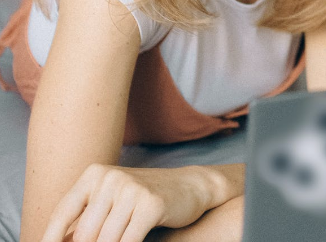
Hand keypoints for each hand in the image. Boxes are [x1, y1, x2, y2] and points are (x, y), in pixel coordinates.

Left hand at [42, 164, 214, 241]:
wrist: (191, 185)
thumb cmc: (144, 198)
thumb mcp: (111, 199)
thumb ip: (86, 217)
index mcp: (95, 174)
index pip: (63, 213)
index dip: (50, 238)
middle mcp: (111, 178)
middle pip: (84, 233)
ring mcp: (132, 190)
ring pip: (105, 240)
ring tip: (120, 240)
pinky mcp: (151, 205)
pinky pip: (127, 241)